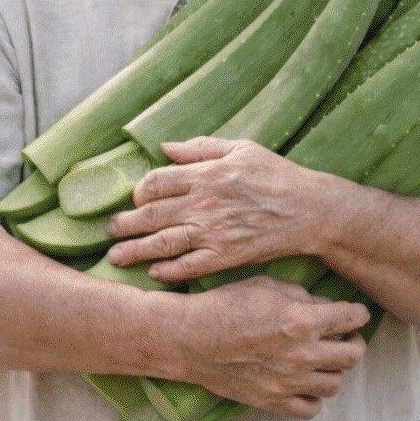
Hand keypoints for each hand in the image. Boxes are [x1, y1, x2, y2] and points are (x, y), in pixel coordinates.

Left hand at [107, 137, 335, 281]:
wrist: (310, 210)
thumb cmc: (278, 175)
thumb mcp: (242, 149)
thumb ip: (201, 148)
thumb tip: (165, 147)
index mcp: (206, 173)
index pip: (155, 182)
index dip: (139, 192)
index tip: (136, 200)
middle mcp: (204, 202)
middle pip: (150, 214)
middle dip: (124, 224)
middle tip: (109, 231)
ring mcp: (213, 232)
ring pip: (162, 243)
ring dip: (134, 251)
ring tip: (115, 258)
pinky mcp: (225, 256)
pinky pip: (188, 267)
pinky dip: (167, 271)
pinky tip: (154, 273)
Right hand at [175, 275, 369, 418]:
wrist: (189, 338)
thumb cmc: (225, 305)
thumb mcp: (267, 285)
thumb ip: (302, 297)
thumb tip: (324, 307)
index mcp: (303, 321)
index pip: (352, 319)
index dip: (358, 314)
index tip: (355, 314)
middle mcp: (302, 355)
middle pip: (352, 356)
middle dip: (353, 342)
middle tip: (344, 336)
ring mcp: (288, 382)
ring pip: (335, 384)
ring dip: (334, 370)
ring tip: (324, 359)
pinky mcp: (272, 401)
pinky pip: (310, 409)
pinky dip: (314, 397)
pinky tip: (306, 383)